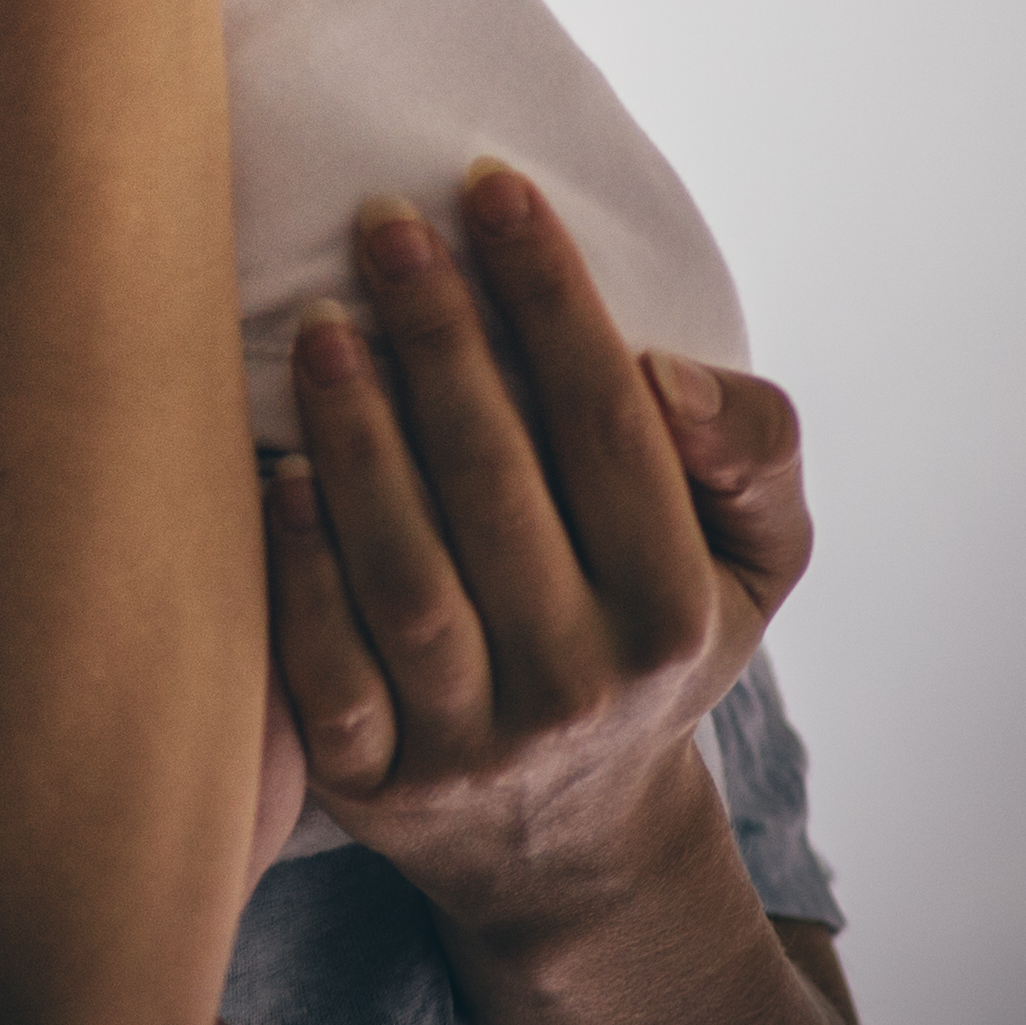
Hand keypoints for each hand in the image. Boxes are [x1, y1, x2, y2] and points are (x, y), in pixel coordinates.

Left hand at [266, 163, 807, 952]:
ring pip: (406, 576)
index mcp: (677, 612)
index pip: (611, 428)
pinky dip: (298, 567)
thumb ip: (750, 452)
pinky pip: (325, 668)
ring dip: (357, 441)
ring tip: (319, 324)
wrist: (571, 837)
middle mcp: (581, 683)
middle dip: (440, 341)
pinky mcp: (374, 779)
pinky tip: (272, 469)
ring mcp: (473, 740)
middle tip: (382, 222)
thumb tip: (666, 376)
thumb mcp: (753, 560)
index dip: (551, 299)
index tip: (490, 186)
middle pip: (499, 486)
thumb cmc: (652, 637)